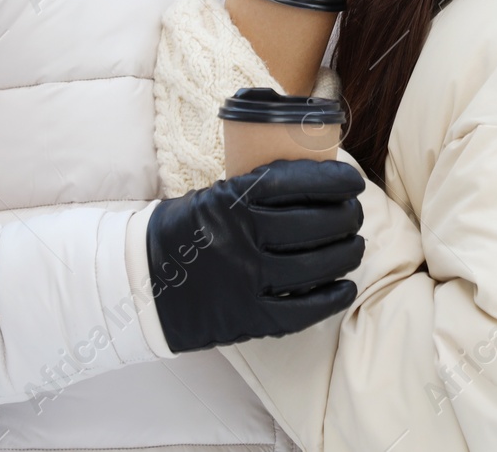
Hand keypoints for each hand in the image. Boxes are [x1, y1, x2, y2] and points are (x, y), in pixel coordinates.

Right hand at [146, 159, 365, 351]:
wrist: (141, 283)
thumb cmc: (185, 233)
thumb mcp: (214, 196)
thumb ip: (258, 189)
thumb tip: (316, 179)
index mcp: (231, 200)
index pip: (296, 182)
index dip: (333, 180)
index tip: (352, 181)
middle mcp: (241, 237)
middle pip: (314, 224)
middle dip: (346, 217)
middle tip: (354, 215)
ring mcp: (245, 279)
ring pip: (315, 265)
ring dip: (345, 254)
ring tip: (354, 246)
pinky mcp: (247, 317)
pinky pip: (302, 310)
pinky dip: (331, 298)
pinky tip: (346, 288)